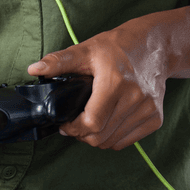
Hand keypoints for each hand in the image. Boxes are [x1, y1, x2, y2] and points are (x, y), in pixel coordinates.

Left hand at [27, 18, 168, 149]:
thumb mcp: (87, 50)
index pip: (92, 122)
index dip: (73, 128)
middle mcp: (135, 98)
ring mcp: (148, 109)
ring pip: (113, 142)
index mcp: (116, 82)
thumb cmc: (118, 46)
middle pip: (101, 136)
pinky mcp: (156, 118)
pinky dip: (113, 137)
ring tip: (90, 121)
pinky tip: (107, 121)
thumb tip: (34, 69)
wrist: (155, 46)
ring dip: (97, 137)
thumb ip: (59, 62)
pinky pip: (127, 141)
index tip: (65, 122)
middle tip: (74, 123)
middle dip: (82, 134)